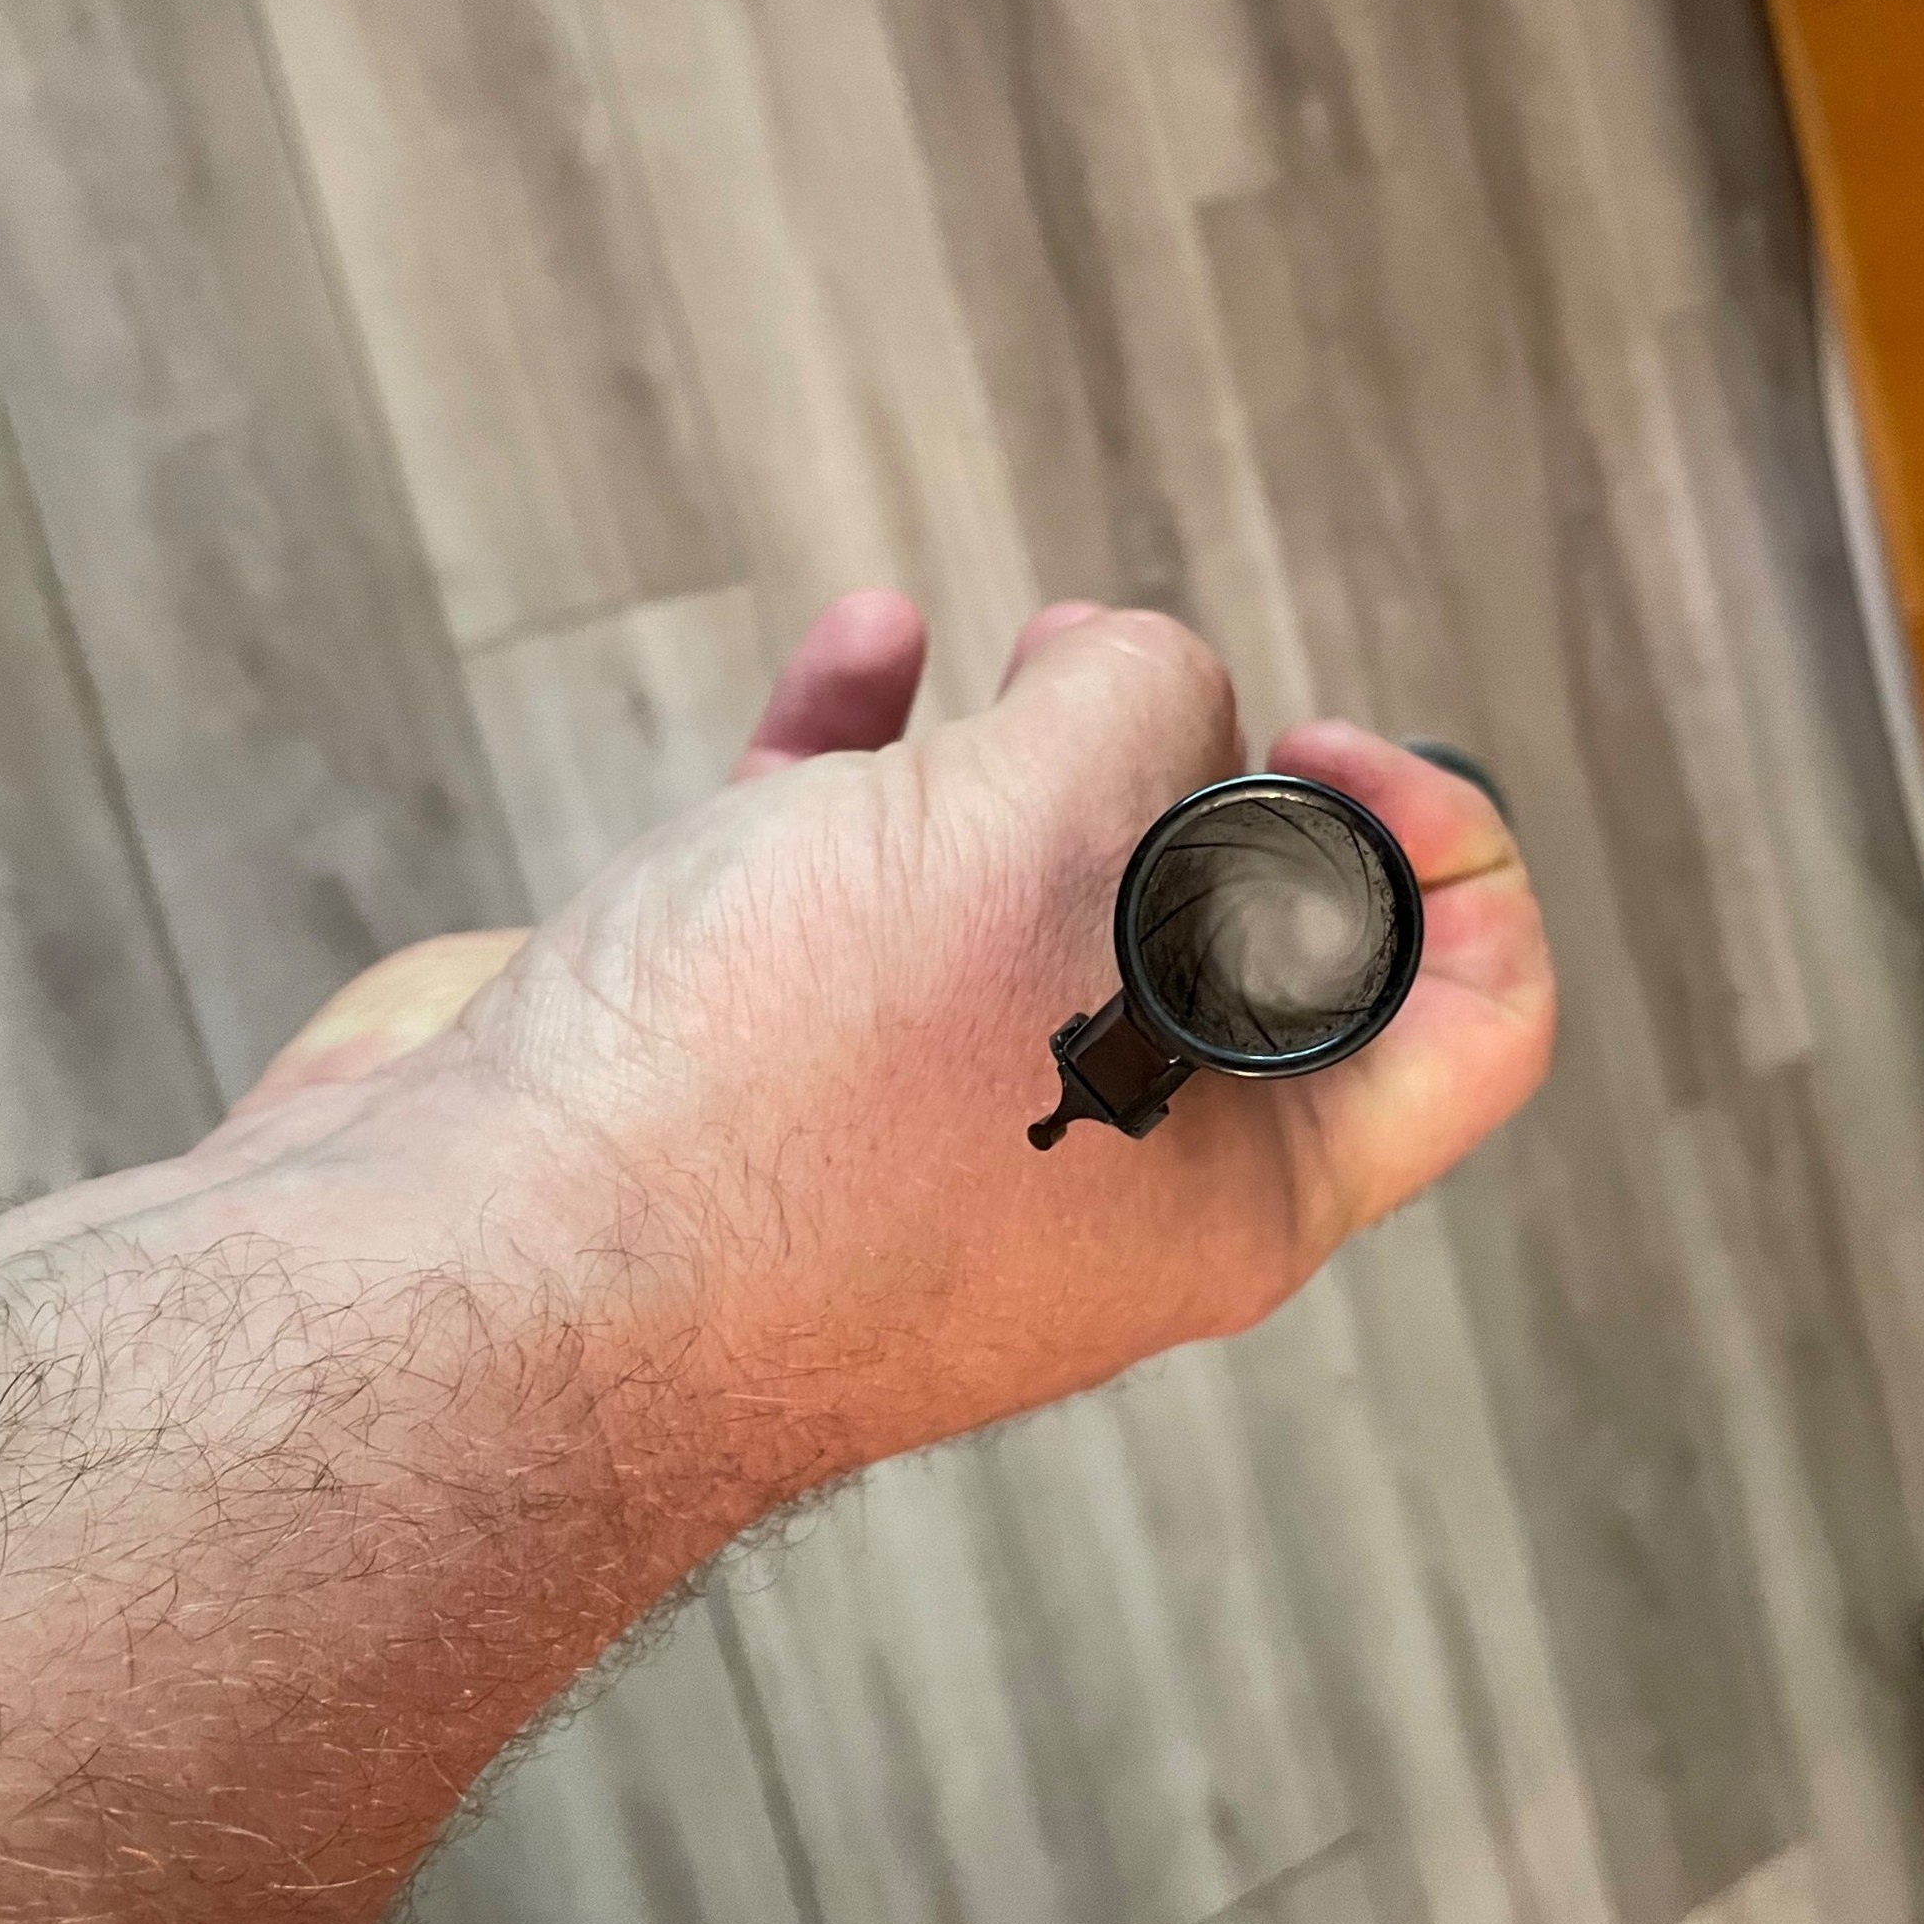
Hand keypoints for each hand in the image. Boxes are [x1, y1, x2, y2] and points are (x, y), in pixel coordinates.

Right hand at [220, 592, 1553, 1471]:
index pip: (1466, 1025)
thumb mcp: (1046, 845)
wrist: (457, 1284)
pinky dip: (868, 747)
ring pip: (1029, 886)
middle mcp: (1095, 1167)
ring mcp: (914, 1116)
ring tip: (1011, 658)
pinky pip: (849, 874)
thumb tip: (1125, 678)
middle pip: (1234, 928)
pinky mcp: (753, 1051)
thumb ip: (1148, 710)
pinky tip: (867, 639)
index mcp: (1236, 1186)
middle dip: (1203, 765)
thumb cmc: (777, 1112)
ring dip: (1033, 744)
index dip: (1451, 849)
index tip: (1323, 750)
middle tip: (1120, 694)